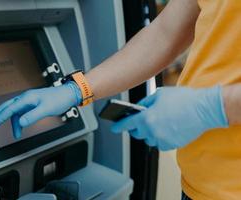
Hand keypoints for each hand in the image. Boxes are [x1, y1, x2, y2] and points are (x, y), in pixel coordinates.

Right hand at [0, 82, 81, 138]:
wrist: (68, 94)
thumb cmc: (58, 99)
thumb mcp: (46, 109)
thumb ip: (33, 116)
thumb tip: (21, 123)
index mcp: (27, 98)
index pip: (10, 108)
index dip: (1, 116)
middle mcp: (26, 98)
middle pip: (8, 107)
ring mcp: (29, 102)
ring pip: (15, 112)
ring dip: (12, 122)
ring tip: (14, 134)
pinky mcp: (33, 105)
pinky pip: (22, 113)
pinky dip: (20, 121)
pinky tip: (21, 128)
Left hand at [111, 86, 227, 150]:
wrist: (204, 109)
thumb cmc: (183, 99)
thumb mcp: (160, 94)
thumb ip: (145, 102)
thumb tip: (137, 108)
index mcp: (146, 118)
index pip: (126, 124)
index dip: (118, 126)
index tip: (114, 128)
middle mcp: (152, 131)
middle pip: (137, 133)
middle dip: (137, 127)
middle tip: (141, 120)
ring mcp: (162, 139)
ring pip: (149, 139)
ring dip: (150, 132)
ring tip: (159, 121)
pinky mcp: (172, 145)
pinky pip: (160, 143)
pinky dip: (161, 136)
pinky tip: (168, 127)